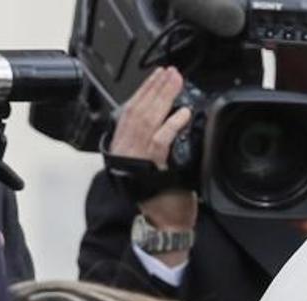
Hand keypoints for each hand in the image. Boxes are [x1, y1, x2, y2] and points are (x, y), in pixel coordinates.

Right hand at [111, 67, 197, 234]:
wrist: (166, 223)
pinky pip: (161, 140)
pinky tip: (182, 112)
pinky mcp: (152, 167)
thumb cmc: (164, 196)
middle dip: (155, 88)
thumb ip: (155, 142)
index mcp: (124, 147)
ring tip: (175, 83)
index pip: (131, 111)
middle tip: (170, 72)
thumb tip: (171, 118)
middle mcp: (126, 150)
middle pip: (138, 111)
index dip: (144, 91)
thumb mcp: (156, 163)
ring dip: (163, 98)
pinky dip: (171, 124)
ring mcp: (137, 158)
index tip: (157, 76)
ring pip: (148, 120)